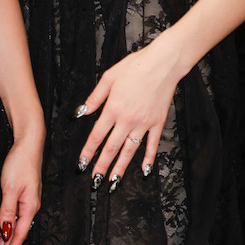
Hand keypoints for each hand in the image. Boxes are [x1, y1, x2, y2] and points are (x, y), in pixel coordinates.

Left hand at [0, 129, 42, 244]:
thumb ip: (7, 211)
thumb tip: (6, 231)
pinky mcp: (23, 196)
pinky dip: (9, 228)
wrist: (28, 144)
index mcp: (29, 207)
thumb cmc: (21, 162)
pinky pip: (15, 218)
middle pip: (18, 234)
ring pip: (16, 227)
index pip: (19, 235)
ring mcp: (27, 202)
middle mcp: (30, 207)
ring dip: (8, 241)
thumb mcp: (9, 188)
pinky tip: (4, 233)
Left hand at [77, 38, 182, 185]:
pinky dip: (148, 159)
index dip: (88, 152)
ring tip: (113, 181)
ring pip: (129, 150)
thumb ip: (94, 98)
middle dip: (101, 166)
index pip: (96, 136)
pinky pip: (151, 144)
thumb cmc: (135, 66)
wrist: (163, 63)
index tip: (81, 164)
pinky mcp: (157, 123)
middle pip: (111, 148)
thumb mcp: (108, 77)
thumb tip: (80, 113)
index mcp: (113, 108)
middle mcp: (127, 119)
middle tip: (95, 181)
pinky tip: (143, 170)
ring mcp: (144, 123)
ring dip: (120, 167)